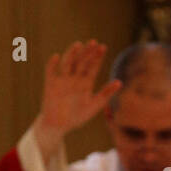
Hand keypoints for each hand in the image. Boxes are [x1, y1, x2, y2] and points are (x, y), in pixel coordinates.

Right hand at [34, 41, 121, 161]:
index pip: (93, 66)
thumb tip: (120, 82)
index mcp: (86, 82)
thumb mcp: (94, 105)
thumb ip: (106, 94)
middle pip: (81, 62)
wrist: (58, 127)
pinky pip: (50, 72)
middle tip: (94, 43)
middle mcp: (74, 78)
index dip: (97, 57)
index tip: (103, 47)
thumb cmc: (77, 117)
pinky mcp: (50, 84)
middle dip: (87, 53)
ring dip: (72, 54)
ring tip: (78, 45)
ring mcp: (63, 80)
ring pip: (68, 63)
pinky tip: (56, 57)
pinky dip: (52, 65)